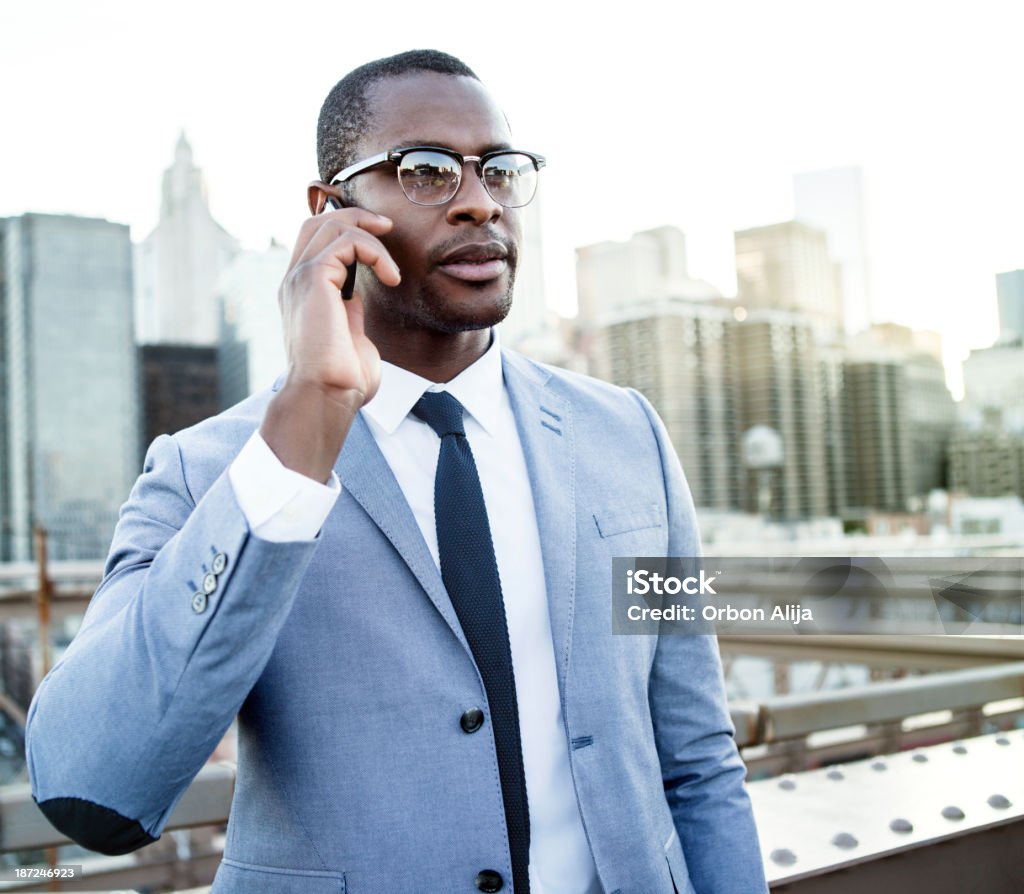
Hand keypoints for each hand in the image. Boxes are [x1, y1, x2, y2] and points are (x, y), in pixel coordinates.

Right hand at [278, 206, 400, 406]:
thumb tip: (357, 299)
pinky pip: (347, 242)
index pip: (314, 241)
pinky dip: (374, 252)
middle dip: (355, 216)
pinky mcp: (314, 279)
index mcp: (301, 293)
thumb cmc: (340, 381)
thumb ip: (350, 313)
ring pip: (331, 225)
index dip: (346, 229)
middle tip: (388, 226)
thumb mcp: (348, 337)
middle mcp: (295, 281)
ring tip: (392, 269)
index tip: (380, 237)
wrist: (326, 396)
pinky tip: (390, 278)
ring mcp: (300, 279)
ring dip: (369, 236)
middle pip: (317, 222)